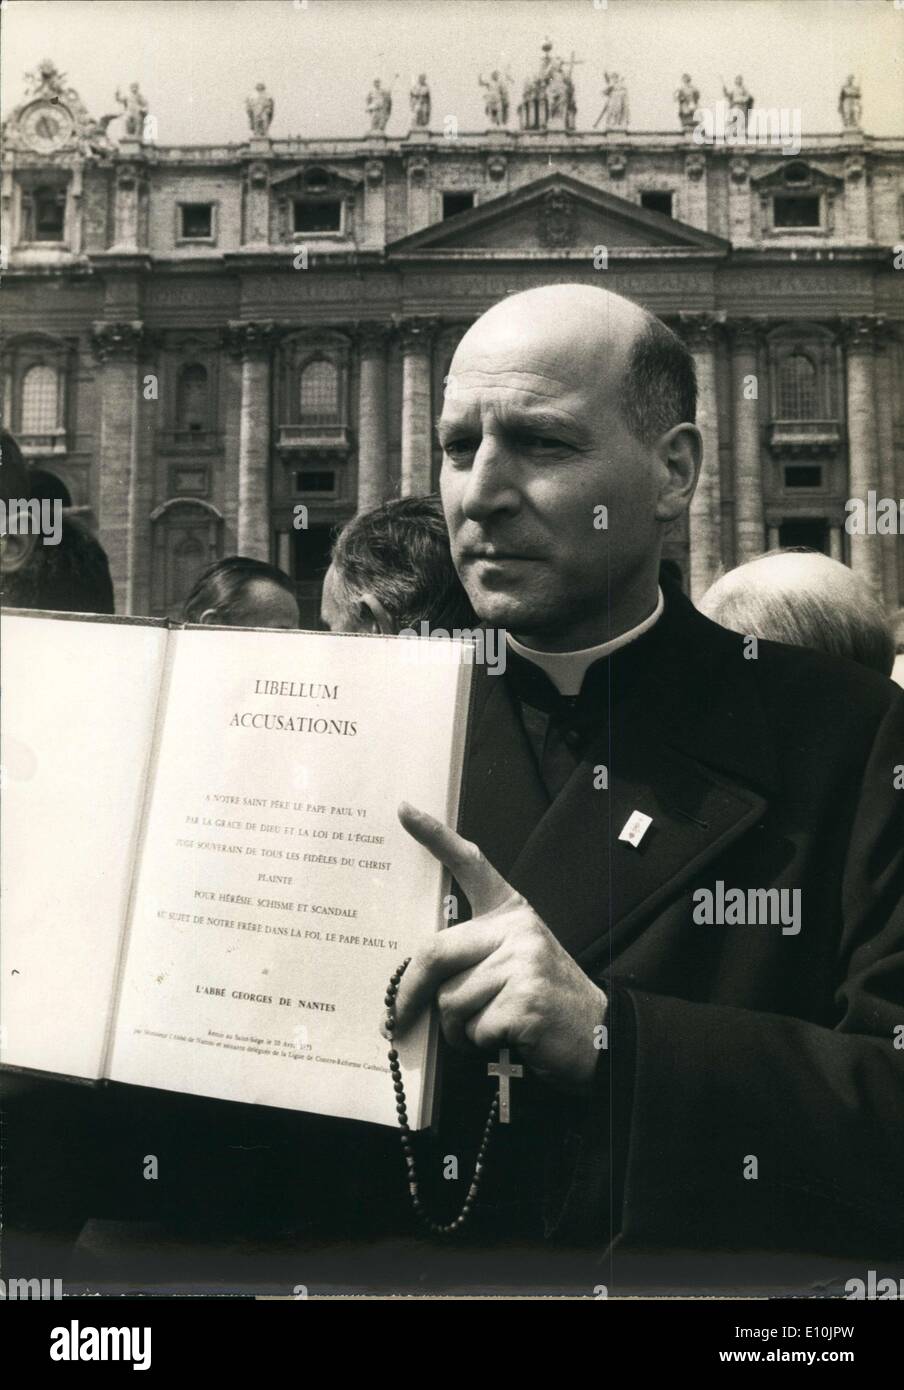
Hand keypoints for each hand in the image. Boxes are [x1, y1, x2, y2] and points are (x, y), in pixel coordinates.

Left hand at [394, 802, 606, 1094]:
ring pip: (450, 999)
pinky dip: (479, 1042)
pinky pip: (473, 1027)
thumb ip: (472, 957)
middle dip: (409, 992)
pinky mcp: (526, 1001)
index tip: (403, 809)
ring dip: (457, 1027)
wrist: (602, 1033)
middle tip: (393, 1020)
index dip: (435, 836)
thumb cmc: (543, 999)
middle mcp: (517, 929)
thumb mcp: (514, 960)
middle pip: (436, 952)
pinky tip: (506, 1037)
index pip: (470, 864)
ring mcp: (523, 962)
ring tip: (488, 1026)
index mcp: (511, 911)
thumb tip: (412, 982)